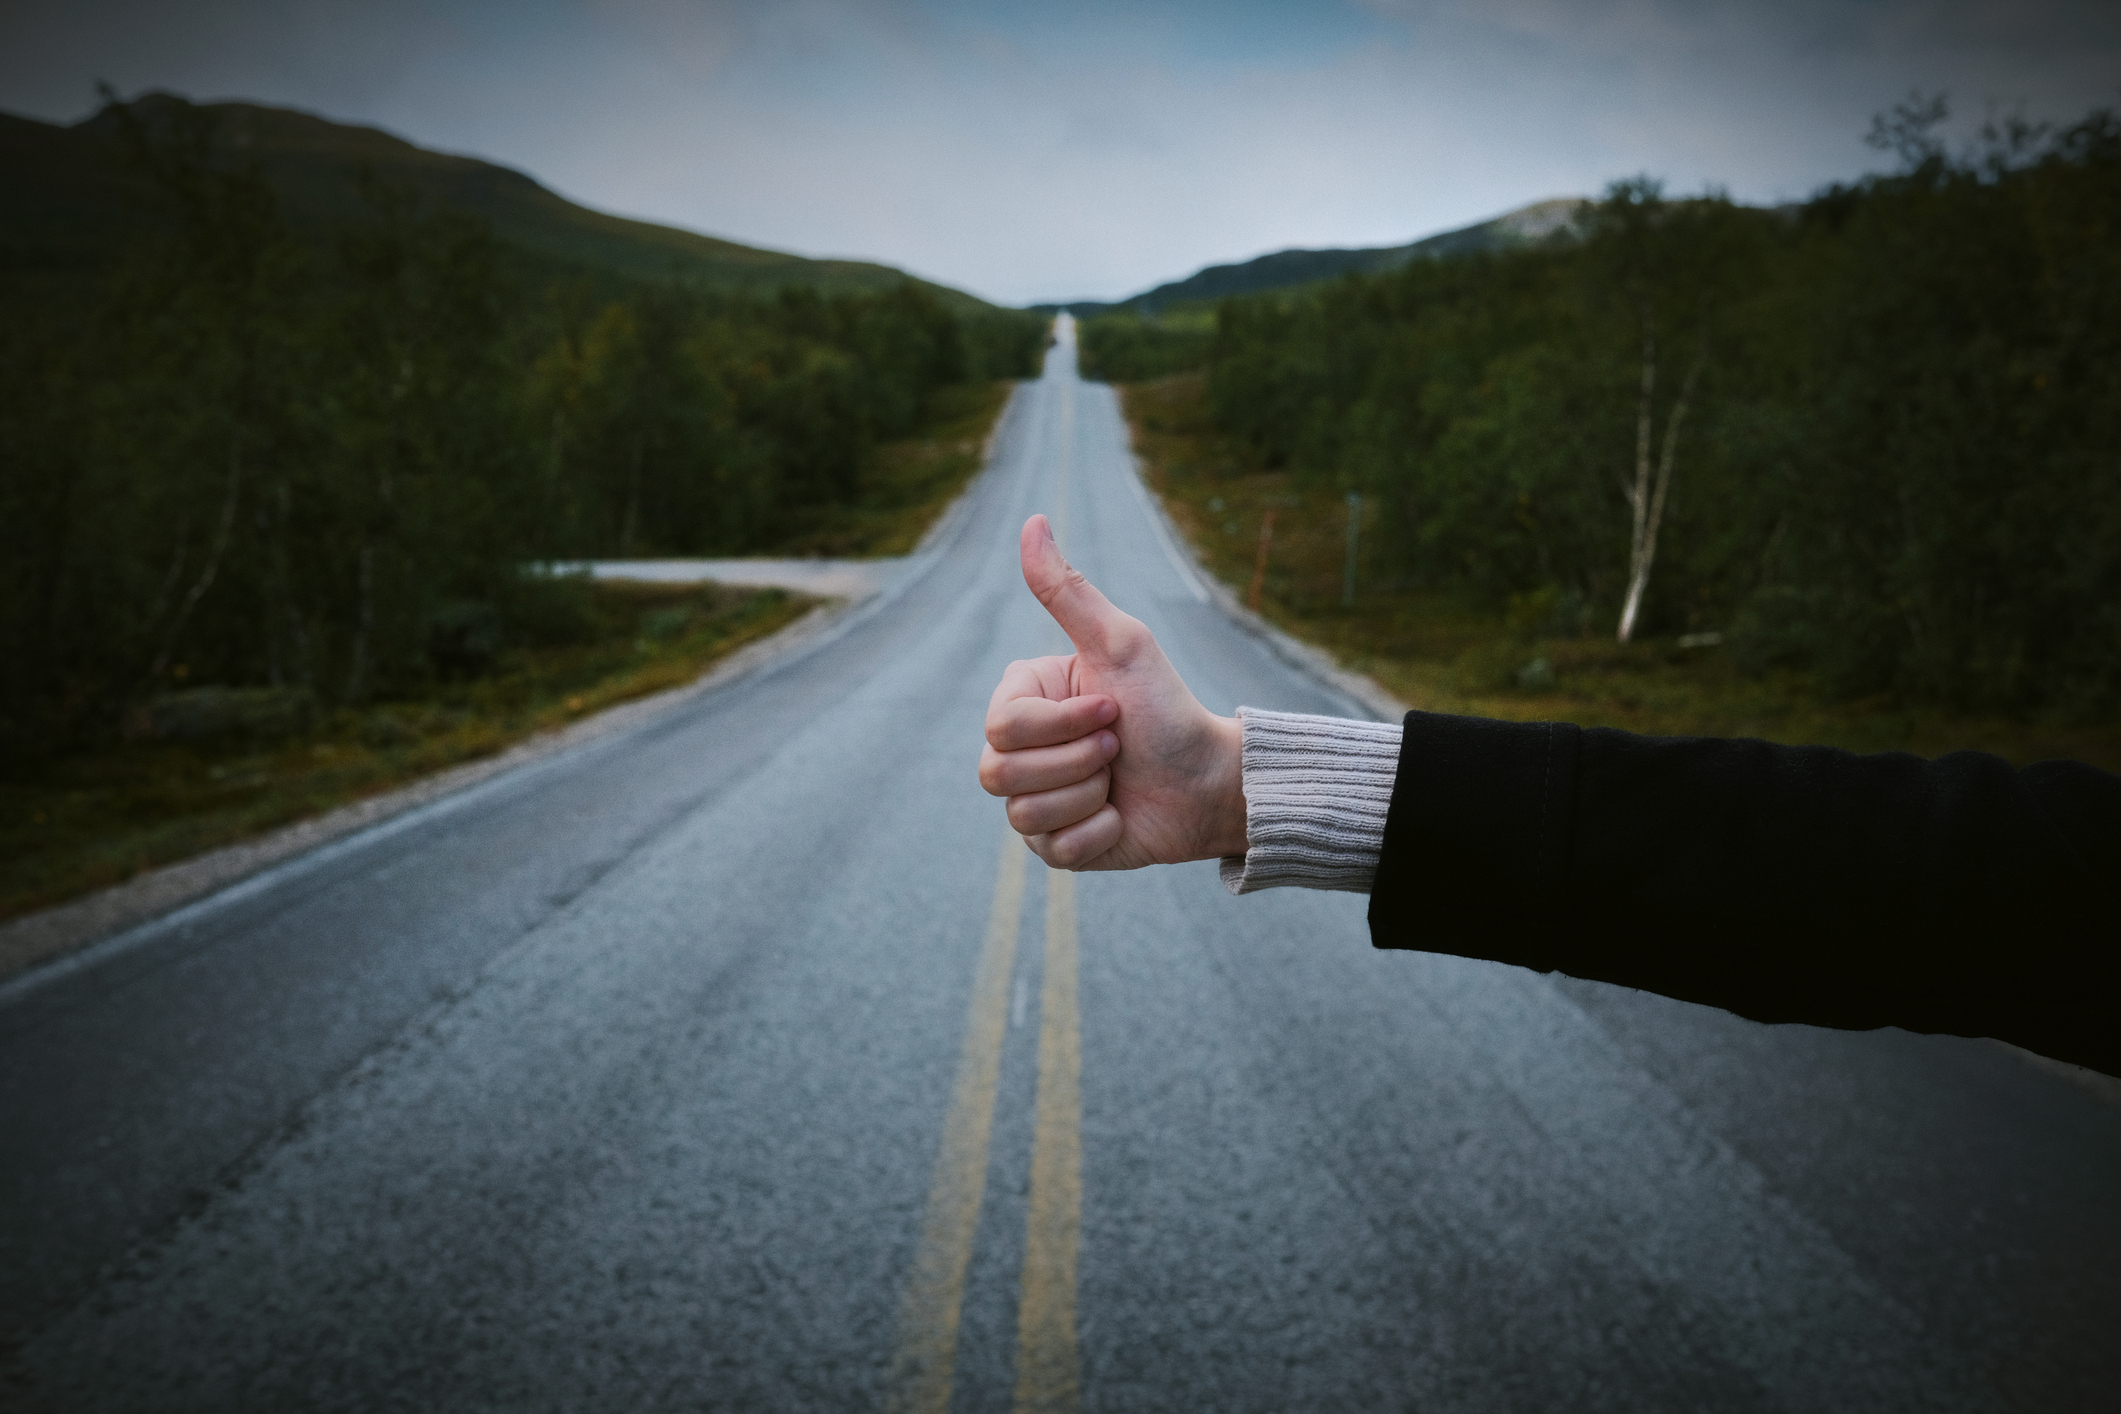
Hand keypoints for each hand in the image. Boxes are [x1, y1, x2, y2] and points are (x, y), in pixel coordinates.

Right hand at [978, 514, 1244, 869]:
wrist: (1209, 780)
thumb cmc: (1166, 706)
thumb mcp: (1120, 644)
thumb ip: (1067, 591)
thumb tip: (1033, 521)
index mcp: (1023, 700)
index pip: (1001, 727)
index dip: (1060, 725)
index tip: (1110, 709)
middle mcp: (1019, 751)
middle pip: (999, 773)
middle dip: (1077, 762)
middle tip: (1117, 746)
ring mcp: (1033, 801)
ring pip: (1024, 816)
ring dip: (1090, 797)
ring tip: (1119, 781)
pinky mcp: (1056, 846)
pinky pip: (1054, 851)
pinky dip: (1099, 834)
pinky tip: (1121, 816)